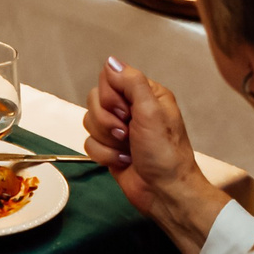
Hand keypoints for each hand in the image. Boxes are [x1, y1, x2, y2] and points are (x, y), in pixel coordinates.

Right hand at [85, 57, 228, 252]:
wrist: (164, 193)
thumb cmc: (165, 153)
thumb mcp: (152, 112)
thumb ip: (132, 83)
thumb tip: (111, 61)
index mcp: (146, 94)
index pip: (110, 78)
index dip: (111, 96)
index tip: (126, 112)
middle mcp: (131, 108)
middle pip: (95, 100)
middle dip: (107, 121)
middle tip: (127, 133)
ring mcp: (119, 129)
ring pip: (90, 121)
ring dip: (107, 140)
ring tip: (127, 149)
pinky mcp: (109, 148)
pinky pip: (89, 142)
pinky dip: (104, 154)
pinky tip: (123, 161)